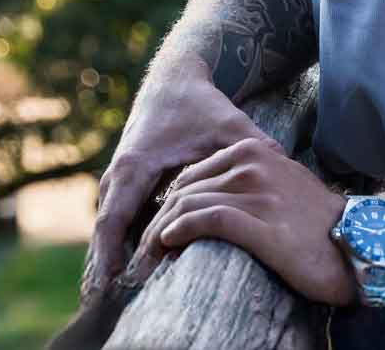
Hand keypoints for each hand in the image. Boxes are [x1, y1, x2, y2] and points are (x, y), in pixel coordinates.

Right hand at [80, 56, 265, 302]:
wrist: (175, 79)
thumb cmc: (201, 104)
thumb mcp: (228, 123)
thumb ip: (254, 146)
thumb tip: (283, 166)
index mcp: (136, 165)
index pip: (115, 219)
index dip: (110, 254)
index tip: (113, 284)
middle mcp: (119, 174)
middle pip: (104, 232)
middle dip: (102, 268)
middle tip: (103, 304)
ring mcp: (118, 179)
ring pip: (108, 229)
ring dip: (107, 260)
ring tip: (106, 299)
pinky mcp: (125, 182)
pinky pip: (117, 220)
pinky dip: (116, 245)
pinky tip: (122, 274)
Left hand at [126, 134, 356, 306]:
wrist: (359, 242)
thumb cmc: (316, 224)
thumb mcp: (281, 187)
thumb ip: (249, 186)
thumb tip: (212, 204)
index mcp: (255, 151)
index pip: (193, 174)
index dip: (168, 203)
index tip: (157, 230)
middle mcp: (253, 165)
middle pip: (184, 188)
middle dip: (157, 219)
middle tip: (143, 250)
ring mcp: (256, 192)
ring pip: (188, 203)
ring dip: (160, 232)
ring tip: (149, 258)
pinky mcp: (259, 223)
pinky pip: (204, 220)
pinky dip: (178, 232)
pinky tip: (168, 245)